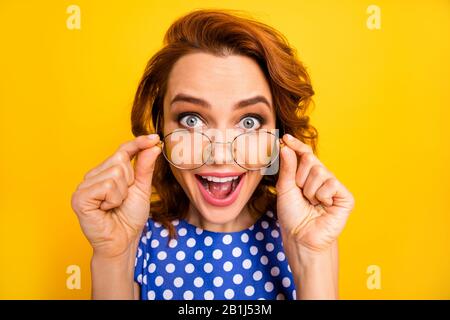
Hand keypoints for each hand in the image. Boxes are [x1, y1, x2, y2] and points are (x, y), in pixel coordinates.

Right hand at [71, 134, 160, 258]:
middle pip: (120, 160)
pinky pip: (107, 186)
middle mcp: (94, 175)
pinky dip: (113, 199)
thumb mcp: (142, 188)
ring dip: (122, 193)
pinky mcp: (80, 197)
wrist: (122, 241)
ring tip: (114, 206)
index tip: (155, 138)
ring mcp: (84, 185)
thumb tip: (153, 145)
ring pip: (115, 173)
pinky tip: (106, 209)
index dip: (138, 143)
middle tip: (123, 198)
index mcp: (107, 172)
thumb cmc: (130, 217)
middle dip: (130, 180)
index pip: (123, 150)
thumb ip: (145, 167)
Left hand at [276, 134, 353, 252]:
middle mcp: (322, 178)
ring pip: (320, 171)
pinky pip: (331, 184)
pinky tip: (323, 207)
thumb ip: (287, 168)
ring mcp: (334, 186)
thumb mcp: (285, 189)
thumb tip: (287, 146)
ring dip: (309, 190)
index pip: (304, 154)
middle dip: (299, 177)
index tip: (285, 138)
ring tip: (311, 203)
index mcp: (307, 175)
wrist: (301, 237)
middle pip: (311, 159)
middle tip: (301, 194)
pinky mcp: (345, 196)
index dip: (296, 145)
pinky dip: (322, 196)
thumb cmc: (292, 215)